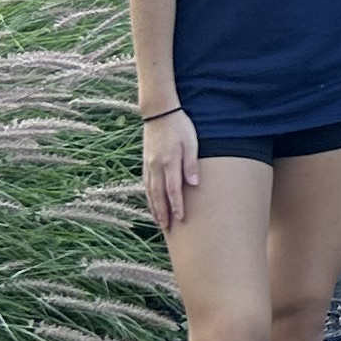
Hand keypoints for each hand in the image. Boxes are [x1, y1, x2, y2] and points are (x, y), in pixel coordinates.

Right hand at [140, 111, 199, 230]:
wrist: (159, 112)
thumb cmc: (180, 126)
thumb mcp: (191, 142)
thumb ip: (191, 163)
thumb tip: (194, 184)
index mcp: (169, 162)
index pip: (173, 189)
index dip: (177, 205)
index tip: (180, 219)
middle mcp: (156, 166)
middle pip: (159, 194)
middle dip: (163, 212)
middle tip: (167, 227)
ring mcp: (149, 164)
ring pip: (150, 191)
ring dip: (154, 207)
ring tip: (159, 220)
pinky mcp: (146, 161)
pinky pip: (146, 183)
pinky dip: (148, 196)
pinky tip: (151, 202)